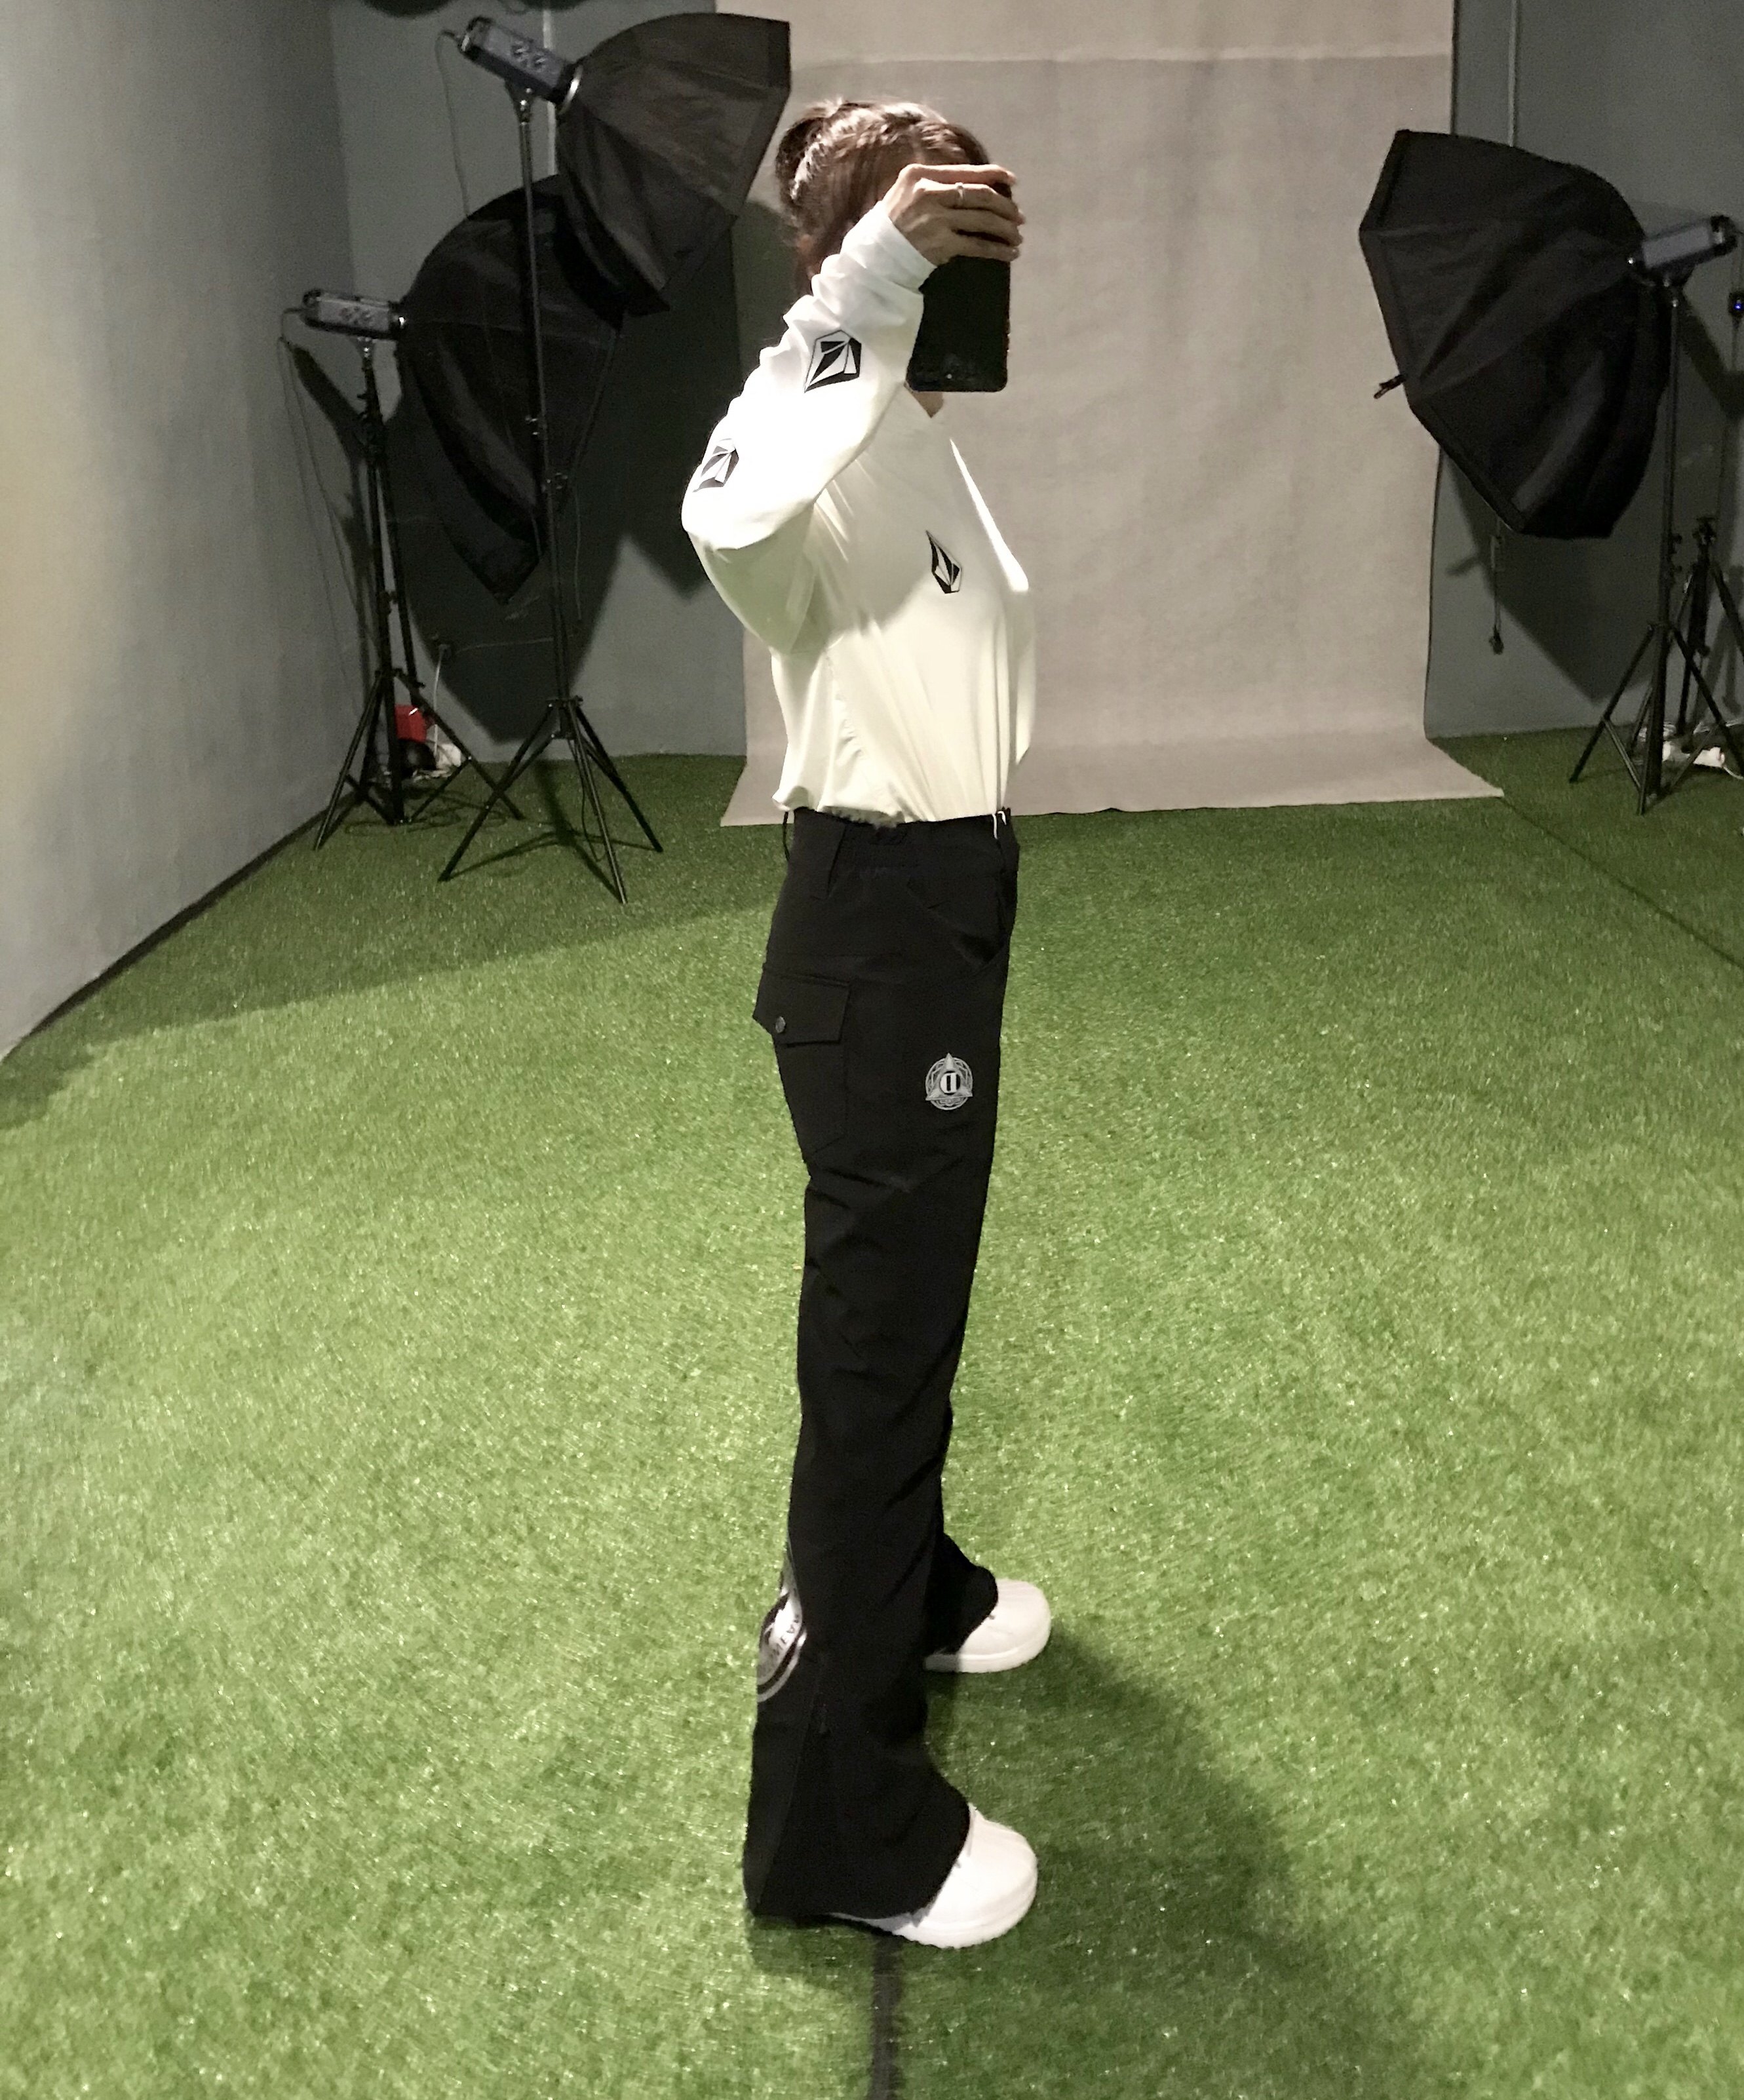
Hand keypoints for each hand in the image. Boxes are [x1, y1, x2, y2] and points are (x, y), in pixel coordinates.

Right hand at [883, 162, 1022, 266]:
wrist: (875, 256)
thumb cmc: (894, 224)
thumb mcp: (909, 192)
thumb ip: (936, 184)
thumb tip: (973, 186)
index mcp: (921, 175)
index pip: (966, 172)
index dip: (994, 175)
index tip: (1013, 181)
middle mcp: (929, 193)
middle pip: (979, 195)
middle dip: (1005, 206)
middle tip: (1019, 217)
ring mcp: (935, 219)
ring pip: (983, 220)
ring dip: (1005, 229)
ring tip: (1017, 236)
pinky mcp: (941, 244)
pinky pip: (977, 245)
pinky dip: (997, 250)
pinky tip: (1010, 253)